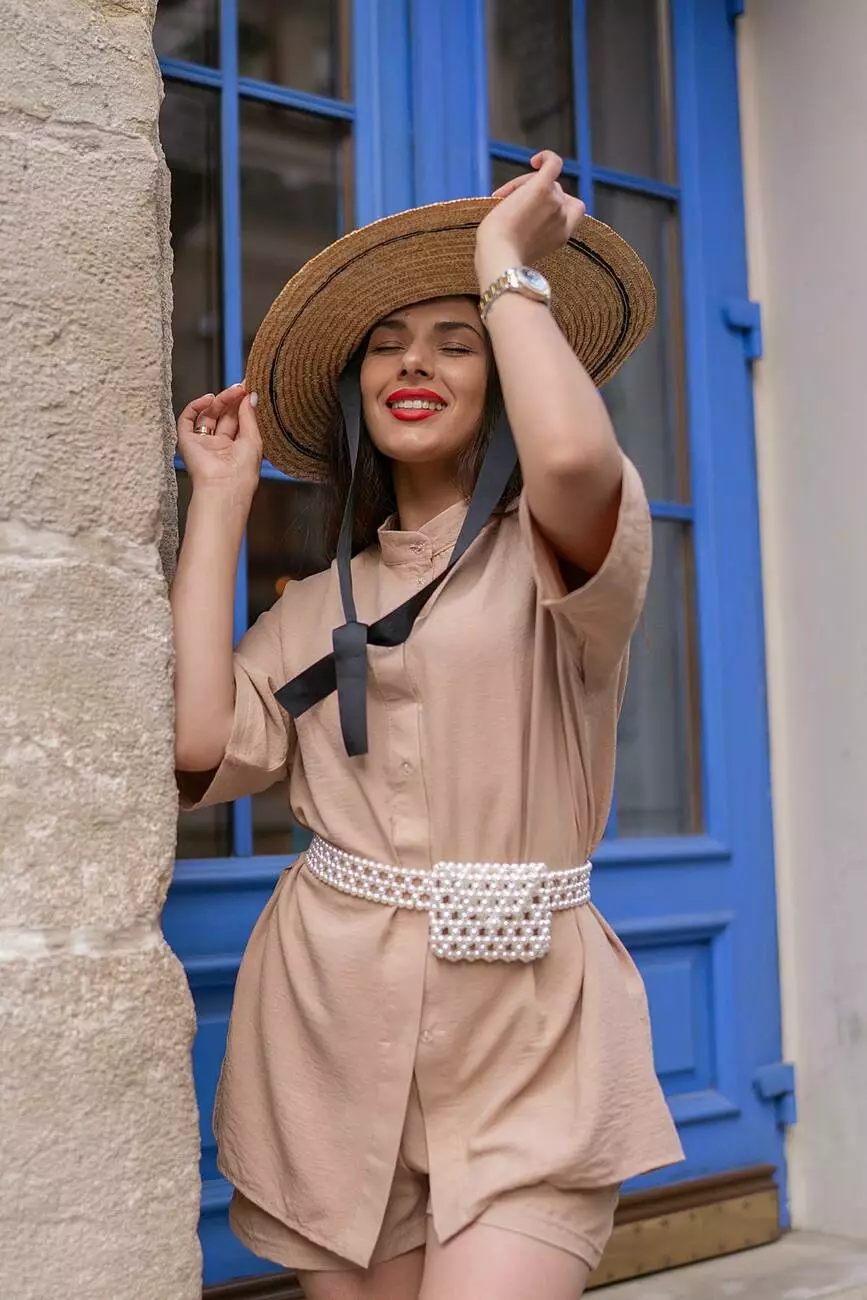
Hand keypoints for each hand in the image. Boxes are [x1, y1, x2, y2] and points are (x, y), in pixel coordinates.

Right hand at [176, 383, 262, 499]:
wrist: (224, 486)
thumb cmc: (242, 472)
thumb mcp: (254, 439)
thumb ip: (249, 416)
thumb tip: (250, 396)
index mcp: (236, 448)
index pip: (237, 420)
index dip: (242, 404)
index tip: (249, 388)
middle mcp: (219, 445)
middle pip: (223, 415)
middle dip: (232, 400)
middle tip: (241, 387)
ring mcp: (202, 443)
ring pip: (207, 415)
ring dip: (219, 400)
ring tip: (233, 391)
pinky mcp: (186, 442)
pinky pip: (187, 420)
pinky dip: (196, 406)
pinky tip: (209, 399)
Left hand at [475, 151, 585, 282]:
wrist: (498, 254)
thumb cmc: (503, 255)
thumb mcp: (528, 247)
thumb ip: (536, 231)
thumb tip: (523, 210)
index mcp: (563, 235)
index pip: (572, 210)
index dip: (557, 204)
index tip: (536, 211)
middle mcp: (564, 217)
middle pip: (556, 191)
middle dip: (535, 195)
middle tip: (509, 206)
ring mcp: (555, 201)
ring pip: (546, 181)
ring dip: (524, 186)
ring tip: (503, 199)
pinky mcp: (542, 188)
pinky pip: (553, 163)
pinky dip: (547, 157)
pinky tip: (534, 160)